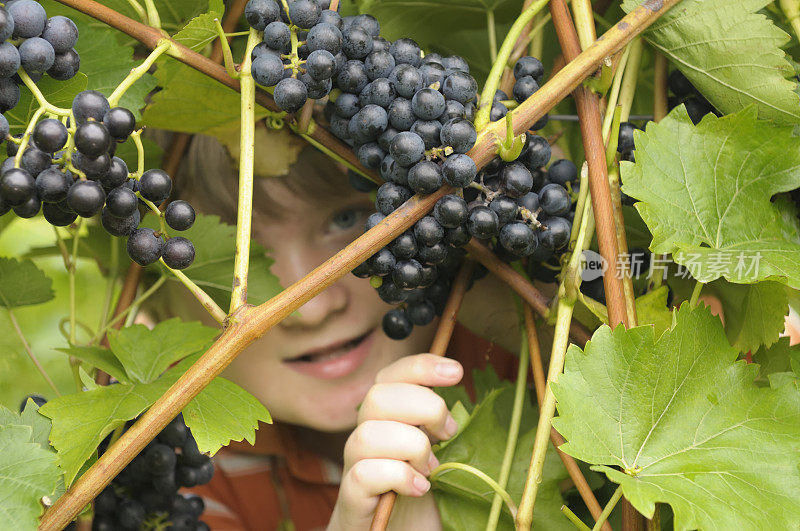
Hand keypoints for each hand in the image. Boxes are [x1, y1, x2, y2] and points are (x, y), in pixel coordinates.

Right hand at [327, 354, 463, 530]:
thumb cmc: (418, 493)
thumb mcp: (436, 452)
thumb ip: (439, 427)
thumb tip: (464, 401)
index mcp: (386, 419)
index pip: (392, 375)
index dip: (421, 365)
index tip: (456, 372)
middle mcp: (366, 435)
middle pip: (377, 396)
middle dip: (422, 407)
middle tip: (448, 433)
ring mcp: (355, 465)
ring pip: (367, 434)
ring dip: (411, 447)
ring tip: (431, 468)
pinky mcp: (353, 496)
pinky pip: (364, 473)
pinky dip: (399, 477)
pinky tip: (420, 488)